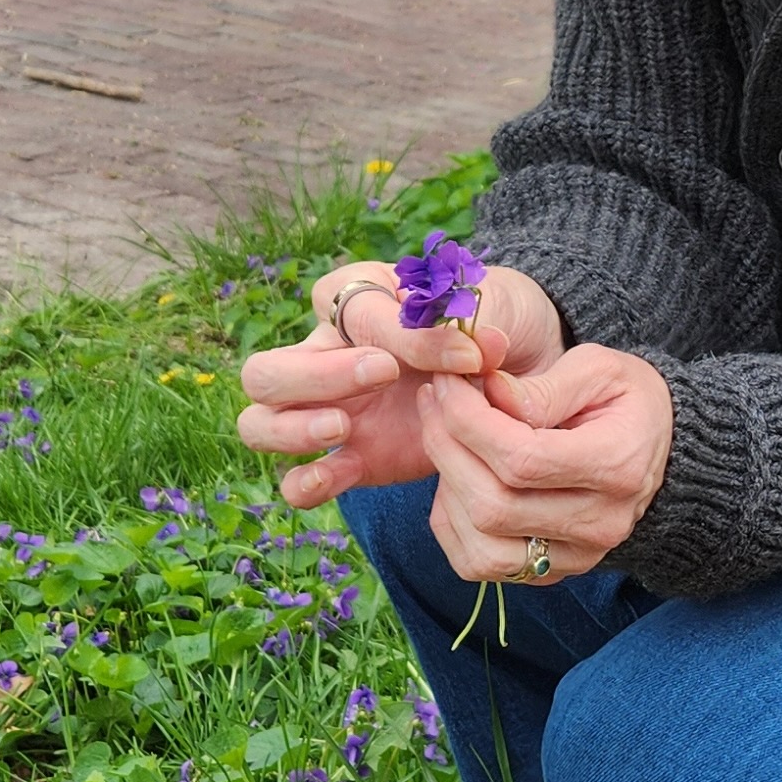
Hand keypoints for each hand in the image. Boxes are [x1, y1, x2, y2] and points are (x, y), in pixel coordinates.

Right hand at [238, 257, 566, 507]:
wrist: (522, 368)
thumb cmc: (493, 322)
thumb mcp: (487, 308)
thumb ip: (465, 327)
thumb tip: (474, 353)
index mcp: (354, 298)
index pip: (340, 305)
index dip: (396, 331)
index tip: (459, 352)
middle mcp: (325, 354)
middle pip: (263, 372)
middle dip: (314, 377)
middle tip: (383, 378)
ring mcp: (330, 412)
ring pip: (258, 425)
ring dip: (292, 430)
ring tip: (344, 428)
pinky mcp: (351, 460)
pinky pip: (297, 481)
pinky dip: (308, 483)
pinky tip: (341, 475)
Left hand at [420, 341, 675, 582]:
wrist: (657, 449)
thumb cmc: (625, 401)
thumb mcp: (598, 369)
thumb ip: (542, 386)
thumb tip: (486, 394)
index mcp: (616, 466)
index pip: (520, 459)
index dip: (468, 422)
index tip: (447, 383)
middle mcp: (600, 523)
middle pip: (494, 505)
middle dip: (446, 449)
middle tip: (434, 402)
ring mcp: (577, 556)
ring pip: (481, 546)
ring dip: (446, 490)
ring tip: (444, 440)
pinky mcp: (552, 573)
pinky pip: (479, 564)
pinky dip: (453, 523)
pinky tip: (456, 479)